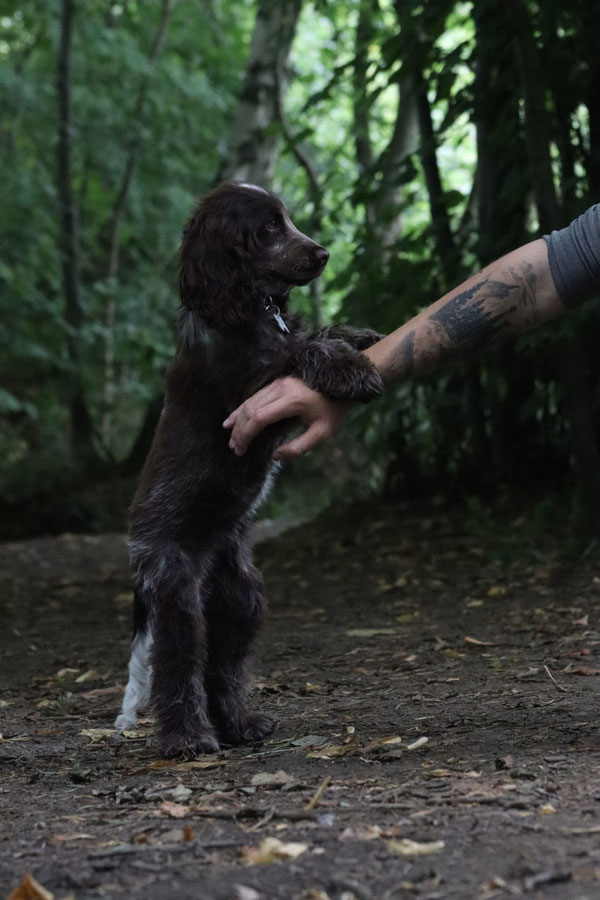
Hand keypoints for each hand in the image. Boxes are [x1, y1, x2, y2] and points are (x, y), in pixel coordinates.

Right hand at [223, 377, 352, 458]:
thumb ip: (298, 447)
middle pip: (251, 409)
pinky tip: (233, 419)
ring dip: (238, 420)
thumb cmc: (334, 411)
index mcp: (293, 401)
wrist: (344, 384)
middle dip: (240, 430)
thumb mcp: (322, 433)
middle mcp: (282, 388)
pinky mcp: (278, 381)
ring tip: (232, 438)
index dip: (247, 434)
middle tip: (235, 448)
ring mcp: (279, 382)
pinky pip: (255, 396)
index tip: (241, 449)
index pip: (260, 417)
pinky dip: (243, 409)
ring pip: (250, 401)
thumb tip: (274, 456)